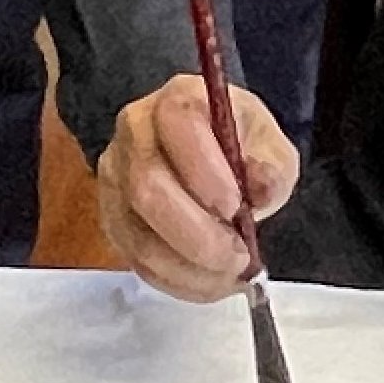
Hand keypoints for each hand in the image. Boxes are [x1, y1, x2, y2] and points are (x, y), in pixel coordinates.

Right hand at [97, 74, 299, 303]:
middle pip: (148, 188)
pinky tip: (208, 282)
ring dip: (189, 267)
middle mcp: (133, 135)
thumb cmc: (237, 143)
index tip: (237, 207)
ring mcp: (115, 180)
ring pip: (138, 235)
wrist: (205, 155)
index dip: (204, 171)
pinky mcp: (111, 220)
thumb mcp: (268, 142)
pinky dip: (176, 280)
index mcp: (175, 100)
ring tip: (230, 275)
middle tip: (239, 256)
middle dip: (197, 234)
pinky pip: (136, 260)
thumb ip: (272, 164)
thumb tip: (263, 189)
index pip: (178, 125)